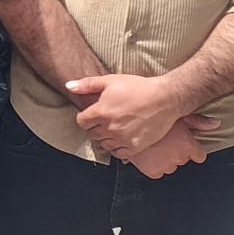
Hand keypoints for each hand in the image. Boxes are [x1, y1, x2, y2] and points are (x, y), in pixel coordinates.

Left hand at [69, 73, 189, 160]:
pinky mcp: (134, 147)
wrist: (165, 98)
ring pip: (104, 144)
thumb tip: (69, 86)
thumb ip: (87, 84)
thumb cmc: (138, 87)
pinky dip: (118, 147)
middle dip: (95, 127)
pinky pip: (118, 153)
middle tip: (106, 119)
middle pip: (92, 134)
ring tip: (115, 127)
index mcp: (101, 112)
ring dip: (106, 137)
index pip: (81, 122)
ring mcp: (122, 139)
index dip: (85, 117)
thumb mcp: (110, 81)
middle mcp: (109, 128)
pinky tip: (123, 137)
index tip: (93, 114)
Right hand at [122, 116, 217, 178]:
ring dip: (164, 159)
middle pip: (183, 159)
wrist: (128, 122)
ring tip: (155, 147)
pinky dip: (153, 166)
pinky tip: (148, 154)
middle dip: (176, 151)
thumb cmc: (153, 115)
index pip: (199, 156)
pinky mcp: (152, 171)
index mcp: (187, 144)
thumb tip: (216, 124)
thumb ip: (198, 121)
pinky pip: (157, 172)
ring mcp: (166, 165)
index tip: (184, 145)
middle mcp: (179, 156)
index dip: (192, 150)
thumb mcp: (177, 114)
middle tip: (165, 141)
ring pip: (170, 166)